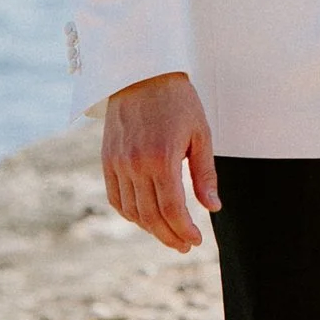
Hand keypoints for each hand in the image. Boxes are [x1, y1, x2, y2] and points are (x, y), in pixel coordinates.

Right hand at [101, 72, 219, 251]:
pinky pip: (116, 198)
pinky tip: (145, 218)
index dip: (184, 229)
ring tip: (169, 234)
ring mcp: (118, 164)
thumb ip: (204, 174)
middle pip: (151, 216)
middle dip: (169, 236)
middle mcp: (135, 165)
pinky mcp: (107, 160)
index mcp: (162, 158)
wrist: (141, 73)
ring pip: (132, 211)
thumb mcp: (200, 134)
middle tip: (185, 245)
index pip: (172, 208)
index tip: (196, 240)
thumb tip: (213, 207)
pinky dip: (130, 214)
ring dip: (150, 229)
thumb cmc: (178, 101)